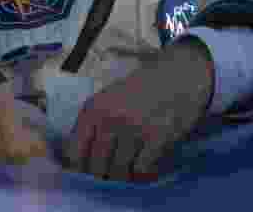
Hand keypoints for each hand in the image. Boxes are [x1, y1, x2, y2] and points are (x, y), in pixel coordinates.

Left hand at [63, 39, 214, 181]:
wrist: (178, 75)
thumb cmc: (141, 88)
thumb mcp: (109, 97)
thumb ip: (92, 124)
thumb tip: (75, 161)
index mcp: (94, 108)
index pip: (74, 152)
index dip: (79, 168)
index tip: (86, 174)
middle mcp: (110, 119)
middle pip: (96, 166)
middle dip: (102, 176)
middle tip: (109, 177)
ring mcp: (134, 129)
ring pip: (118, 171)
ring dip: (122, 177)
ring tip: (127, 171)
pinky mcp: (157, 138)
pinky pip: (141, 169)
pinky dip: (142, 173)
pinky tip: (145, 166)